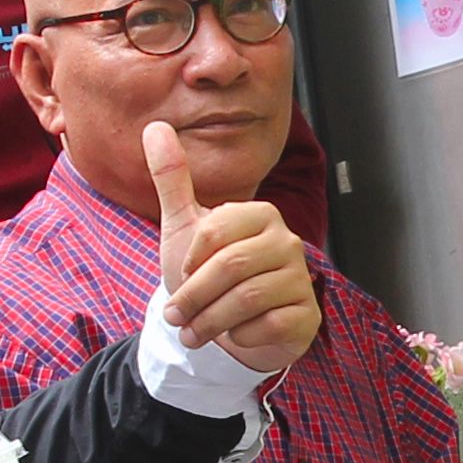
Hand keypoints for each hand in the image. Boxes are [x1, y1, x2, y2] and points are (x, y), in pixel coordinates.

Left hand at [146, 118, 321, 376]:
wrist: (234, 328)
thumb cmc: (208, 275)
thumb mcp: (185, 227)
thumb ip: (172, 179)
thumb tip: (155, 126)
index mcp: (260, 215)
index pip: (215, 230)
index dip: (189, 259)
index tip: (181, 275)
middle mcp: (287, 241)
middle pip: (230, 267)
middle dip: (193, 297)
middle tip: (175, 317)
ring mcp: (300, 278)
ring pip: (246, 300)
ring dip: (209, 322)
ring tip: (192, 333)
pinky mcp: (307, 314)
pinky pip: (268, 326)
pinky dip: (241, 336)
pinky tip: (234, 337)